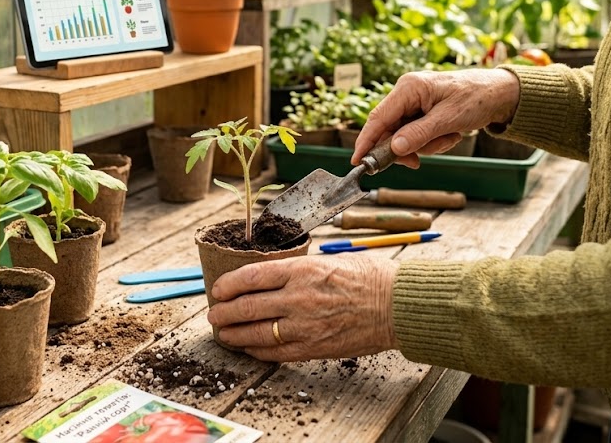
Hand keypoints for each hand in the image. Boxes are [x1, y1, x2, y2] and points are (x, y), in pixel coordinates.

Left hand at [206, 255, 397, 361]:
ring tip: (223, 333)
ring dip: (233, 334)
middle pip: (246, 306)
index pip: (250, 277)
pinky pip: (275, 352)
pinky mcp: (314, 347)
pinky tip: (249, 348)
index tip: (217, 290)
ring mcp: (305, 325)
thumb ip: (300, 268)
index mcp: (302, 269)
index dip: (227, 285)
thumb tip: (273, 274)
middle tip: (213, 314)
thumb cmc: (370, 276)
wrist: (398, 305)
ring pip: (256, 333)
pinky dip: (257, 351)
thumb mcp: (330, 258)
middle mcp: (298, 297)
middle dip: (223, 312)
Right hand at [351, 68, 519, 167]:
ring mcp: (413, 103)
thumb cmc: (476, 99)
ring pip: (404, 136)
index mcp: (409, 87)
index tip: (357, 161)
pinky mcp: (422, 111)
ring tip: (450, 138)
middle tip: (417, 163)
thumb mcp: (449, 119)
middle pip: (389, 130)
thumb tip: (393, 148)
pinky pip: (416, 135)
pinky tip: (450, 135)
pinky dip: (432, 141)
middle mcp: (407, 93)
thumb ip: (419, 134)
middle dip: (406, 148)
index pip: (379, 117)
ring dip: (426, 145)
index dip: (366, 141)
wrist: (500, 94)